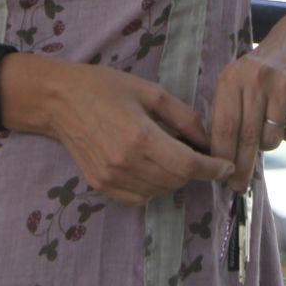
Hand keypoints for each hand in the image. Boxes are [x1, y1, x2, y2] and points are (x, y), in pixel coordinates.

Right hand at [23, 58, 233, 206]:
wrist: (59, 100)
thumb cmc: (105, 87)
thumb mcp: (150, 91)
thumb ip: (184, 117)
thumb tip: (208, 139)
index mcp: (141, 137)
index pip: (188, 166)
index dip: (212, 168)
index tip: (226, 164)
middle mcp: (127, 163)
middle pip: (176, 180)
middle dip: (194, 169)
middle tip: (195, 150)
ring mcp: (112, 178)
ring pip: (160, 191)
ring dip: (173, 177)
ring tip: (169, 154)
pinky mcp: (101, 185)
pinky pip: (139, 198)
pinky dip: (153, 187)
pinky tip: (149, 166)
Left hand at [209, 7, 285, 190]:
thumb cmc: (267, 66)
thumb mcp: (241, 77)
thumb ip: (230, 111)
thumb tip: (221, 158)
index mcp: (232, 77)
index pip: (223, 127)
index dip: (221, 157)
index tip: (220, 176)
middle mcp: (257, 79)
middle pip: (246, 139)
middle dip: (240, 167)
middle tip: (237, 185)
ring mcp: (285, 85)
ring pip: (271, 140)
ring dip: (270, 142)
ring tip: (272, 122)